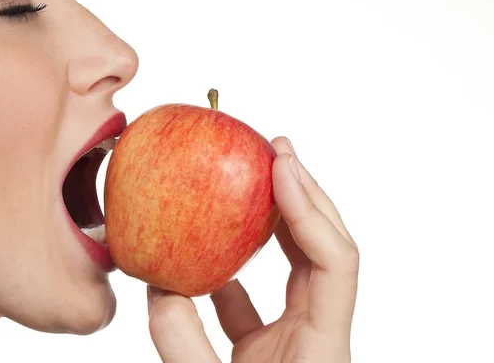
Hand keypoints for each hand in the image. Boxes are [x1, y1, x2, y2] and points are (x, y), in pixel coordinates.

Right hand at [146, 137, 359, 362]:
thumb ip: (186, 345)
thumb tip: (159, 290)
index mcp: (322, 345)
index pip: (334, 260)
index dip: (308, 208)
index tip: (279, 166)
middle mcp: (317, 332)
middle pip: (324, 247)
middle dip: (303, 195)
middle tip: (275, 150)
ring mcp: (297, 337)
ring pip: (297, 265)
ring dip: (276, 223)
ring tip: (252, 181)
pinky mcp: (274, 347)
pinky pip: (258, 297)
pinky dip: (234, 270)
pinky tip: (207, 254)